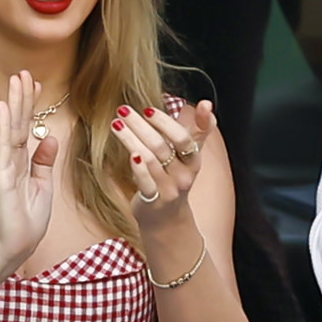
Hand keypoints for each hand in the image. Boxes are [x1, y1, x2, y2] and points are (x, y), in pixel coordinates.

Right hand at [0, 71, 58, 267]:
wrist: (15, 246)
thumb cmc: (27, 220)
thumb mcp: (42, 185)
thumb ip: (43, 161)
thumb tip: (49, 136)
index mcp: (22, 163)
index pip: (26, 127)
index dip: (30, 105)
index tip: (35, 84)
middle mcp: (10, 160)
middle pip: (17, 122)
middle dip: (21, 97)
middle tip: (23, 72)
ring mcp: (4, 167)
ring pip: (11, 128)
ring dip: (14, 103)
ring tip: (15, 80)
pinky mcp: (1, 177)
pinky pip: (5, 146)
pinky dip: (4, 125)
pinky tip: (4, 106)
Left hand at [112, 99, 215, 234]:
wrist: (167, 218)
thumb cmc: (176, 178)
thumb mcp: (191, 155)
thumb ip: (200, 129)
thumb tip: (206, 103)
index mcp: (193, 161)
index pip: (183, 138)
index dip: (166, 123)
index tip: (148, 109)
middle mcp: (184, 175)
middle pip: (162, 146)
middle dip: (141, 125)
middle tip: (123, 110)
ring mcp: (169, 189)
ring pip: (149, 159)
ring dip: (131, 139)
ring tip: (116, 123)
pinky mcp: (153, 200)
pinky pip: (145, 181)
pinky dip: (137, 167)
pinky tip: (129, 152)